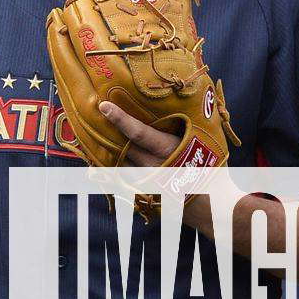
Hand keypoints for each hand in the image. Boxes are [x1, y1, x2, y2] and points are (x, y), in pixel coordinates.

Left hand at [98, 102, 214, 230]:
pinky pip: (117, 180)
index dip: (120, 119)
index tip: (104, 106)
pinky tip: (94, 162)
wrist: (213, 204)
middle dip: (104, 133)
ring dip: (102, 152)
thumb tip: (185, 94)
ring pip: (115, 164)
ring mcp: (145, 182)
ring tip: (85, 136)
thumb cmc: (211, 167)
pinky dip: (106, 171)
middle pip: (121, 147)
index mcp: (169, 150)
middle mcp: (153, 166)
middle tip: (87, 116)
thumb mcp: (205, 141)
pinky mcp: (141, 194)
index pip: (139, 133)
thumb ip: (192, 122)